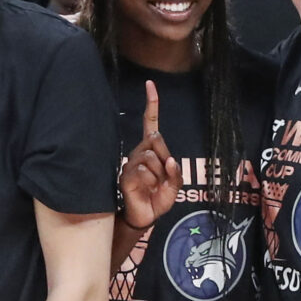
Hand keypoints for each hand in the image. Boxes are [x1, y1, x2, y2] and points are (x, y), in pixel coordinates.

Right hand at [118, 82, 178, 229]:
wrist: (145, 216)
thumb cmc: (158, 198)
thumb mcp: (175, 186)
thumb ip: (176, 173)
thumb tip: (170, 161)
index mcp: (151, 150)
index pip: (151, 124)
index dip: (151, 105)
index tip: (150, 84)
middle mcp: (139, 153)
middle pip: (156, 140)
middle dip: (165, 158)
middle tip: (163, 178)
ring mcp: (130, 164)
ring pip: (151, 157)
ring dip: (159, 174)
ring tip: (154, 186)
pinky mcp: (125, 176)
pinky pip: (144, 171)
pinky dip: (151, 181)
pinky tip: (147, 189)